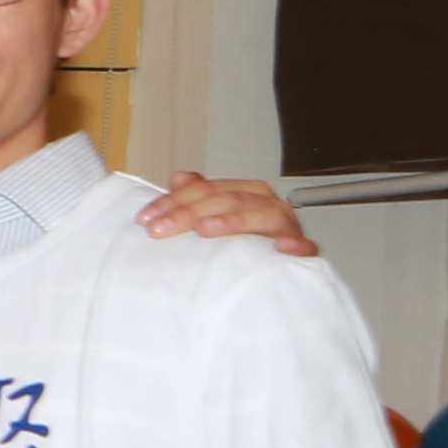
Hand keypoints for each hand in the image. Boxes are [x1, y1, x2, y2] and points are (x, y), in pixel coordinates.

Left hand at [142, 173, 320, 259]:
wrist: (280, 270)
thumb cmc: (247, 241)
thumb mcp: (217, 216)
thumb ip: (198, 197)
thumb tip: (179, 177)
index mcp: (246, 192)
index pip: (205, 189)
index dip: (172, 201)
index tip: (145, 219)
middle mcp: (266, 204)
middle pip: (226, 200)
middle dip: (188, 213)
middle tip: (159, 229)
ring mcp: (285, 225)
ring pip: (260, 215)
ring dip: (232, 221)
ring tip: (205, 229)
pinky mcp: (302, 249)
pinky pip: (303, 245)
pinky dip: (294, 244)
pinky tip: (280, 247)